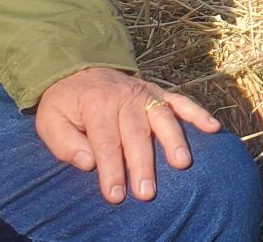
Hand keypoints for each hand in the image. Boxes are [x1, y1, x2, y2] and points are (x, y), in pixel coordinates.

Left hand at [33, 68, 220, 204]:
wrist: (78, 68)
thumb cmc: (66, 103)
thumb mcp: (49, 121)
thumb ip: (65, 143)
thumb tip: (89, 162)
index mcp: (95, 104)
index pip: (105, 141)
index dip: (111, 169)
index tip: (115, 195)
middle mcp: (124, 97)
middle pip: (136, 134)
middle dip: (142, 164)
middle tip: (147, 193)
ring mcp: (145, 93)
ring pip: (162, 118)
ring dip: (174, 141)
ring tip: (182, 163)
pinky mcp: (159, 92)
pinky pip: (181, 101)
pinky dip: (198, 113)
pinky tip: (213, 128)